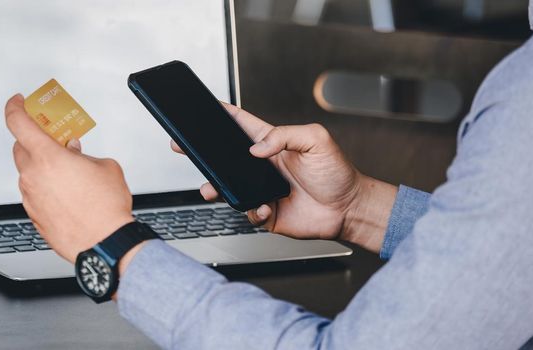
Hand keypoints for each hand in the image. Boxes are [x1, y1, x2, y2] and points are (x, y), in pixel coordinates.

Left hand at [5, 94, 134, 262]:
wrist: (104, 243)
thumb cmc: (105, 208)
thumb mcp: (105, 166)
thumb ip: (86, 155)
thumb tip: (79, 155)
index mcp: (47, 157)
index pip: (17, 122)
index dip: (15, 107)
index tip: (18, 102)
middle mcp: (32, 176)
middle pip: (20, 147)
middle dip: (35, 140)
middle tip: (53, 139)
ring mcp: (30, 198)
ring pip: (28, 172)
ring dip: (42, 166)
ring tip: (66, 170)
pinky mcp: (34, 216)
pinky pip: (34, 194)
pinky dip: (45, 187)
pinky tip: (65, 192)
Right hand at [172, 103, 396, 251]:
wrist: (348, 209)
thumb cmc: (337, 173)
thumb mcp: (316, 140)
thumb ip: (285, 135)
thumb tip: (256, 148)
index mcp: (273, 143)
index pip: (241, 124)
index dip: (222, 114)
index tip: (203, 106)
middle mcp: (263, 166)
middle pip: (225, 156)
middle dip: (202, 152)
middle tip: (184, 146)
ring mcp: (261, 190)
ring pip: (228, 187)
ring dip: (216, 187)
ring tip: (212, 188)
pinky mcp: (266, 213)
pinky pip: (247, 212)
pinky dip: (252, 211)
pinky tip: (265, 207)